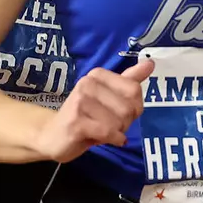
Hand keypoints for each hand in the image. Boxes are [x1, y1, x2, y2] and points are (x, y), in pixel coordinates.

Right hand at [33, 60, 152, 163]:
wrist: (52, 135)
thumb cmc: (85, 116)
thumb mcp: (108, 97)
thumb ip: (129, 81)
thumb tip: (150, 63)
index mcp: (97, 75)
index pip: (134, 90)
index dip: (133, 108)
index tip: (119, 113)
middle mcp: (87, 83)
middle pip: (128, 108)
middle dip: (123, 123)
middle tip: (107, 125)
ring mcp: (80, 102)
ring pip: (118, 122)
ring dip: (114, 132)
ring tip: (99, 131)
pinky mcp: (76, 122)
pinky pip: (107, 132)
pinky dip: (111, 139)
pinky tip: (102, 139)